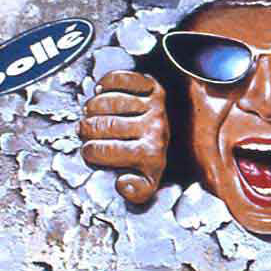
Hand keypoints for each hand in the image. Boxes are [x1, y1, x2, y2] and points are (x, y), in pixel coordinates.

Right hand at [78, 71, 168, 204]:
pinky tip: (100, 90)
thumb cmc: (159, 154)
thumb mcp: (154, 179)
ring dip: (93, 106)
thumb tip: (122, 183)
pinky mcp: (153, 86)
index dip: (91, 151)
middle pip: (106, 125)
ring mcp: (155, 105)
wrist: (186, 129)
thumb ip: (139, 190)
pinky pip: (122, 80)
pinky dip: (107, 83)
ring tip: (89, 113)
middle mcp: (154, 129)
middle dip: (88, 129)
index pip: (108, 152)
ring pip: (110, 102)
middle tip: (84, 130)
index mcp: (152, 155)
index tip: (87, 150)